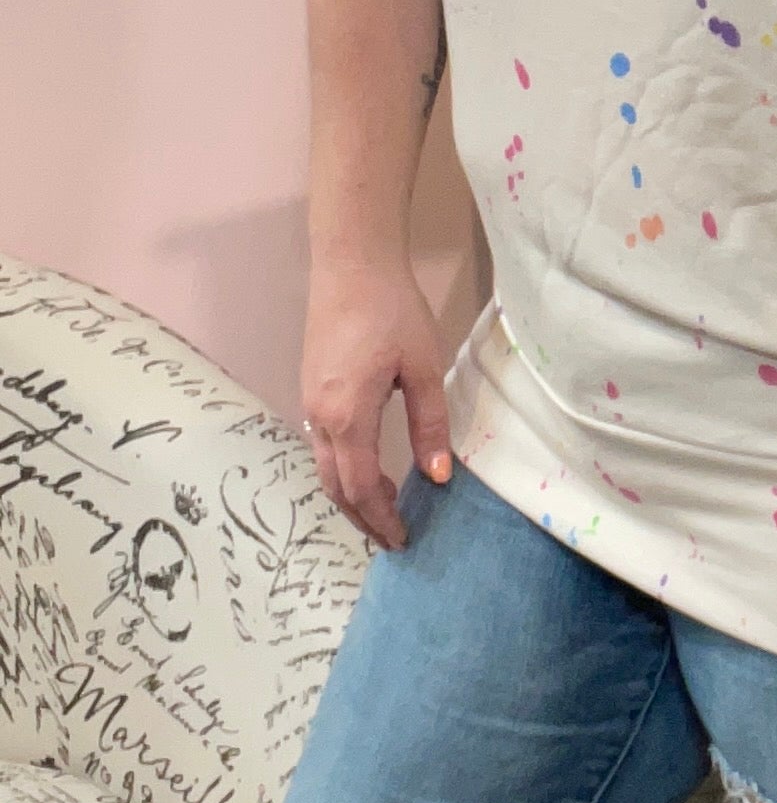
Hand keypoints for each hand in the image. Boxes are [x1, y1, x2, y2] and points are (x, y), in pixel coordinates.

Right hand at [301, 259, 451, 548]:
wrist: (351, 263)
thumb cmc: (392, 310)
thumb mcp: (423, 368)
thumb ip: (430, 425)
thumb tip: (439, 477)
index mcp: (348, 416)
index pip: (362, 486)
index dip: (381, 518)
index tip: (403, 539)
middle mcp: (320, 416)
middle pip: (335, 485)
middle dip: (362, 517)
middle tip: (392, 538)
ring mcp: (310, 401)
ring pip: (323, 466)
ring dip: (350, 494)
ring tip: (382, 510)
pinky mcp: (312, 387)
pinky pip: (321, 444)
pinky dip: (341, 469)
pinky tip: (366, 467)